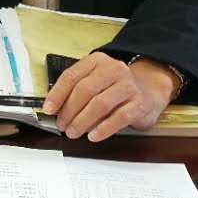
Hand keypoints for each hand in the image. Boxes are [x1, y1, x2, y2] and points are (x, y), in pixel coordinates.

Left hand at [42, 52, 177, 141]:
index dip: (57, 94)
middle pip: (85, 90)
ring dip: (82, 121)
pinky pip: (119, 117)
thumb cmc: (113, 88)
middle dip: (69, 111)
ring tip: (73, 132)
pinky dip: (103, 128)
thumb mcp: (94, 81)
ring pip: (100, 104)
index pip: (72, 76)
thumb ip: (75, 91)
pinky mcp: (139, 103)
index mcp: (97, 61)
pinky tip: (93, 136)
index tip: (48, 109)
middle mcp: (113, 69)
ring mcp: (128, 86)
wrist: (148, 91)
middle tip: (62, 125)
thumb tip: (54, 110)